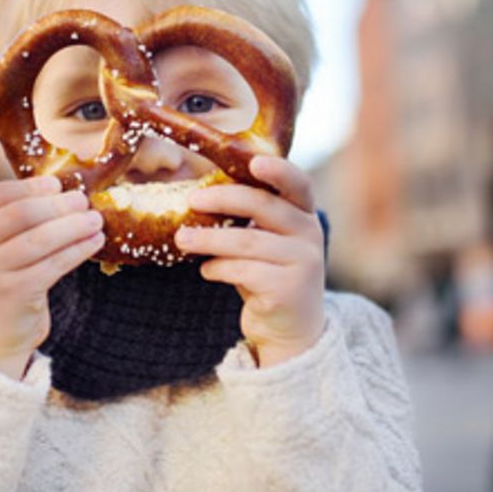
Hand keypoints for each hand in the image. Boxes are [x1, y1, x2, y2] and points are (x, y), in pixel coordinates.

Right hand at [0, 175, 104, 378]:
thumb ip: (14, 222)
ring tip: (95, 220)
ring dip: (73, 226)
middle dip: (57, 205)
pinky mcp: (13, 294)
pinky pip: (53, 265)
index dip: (30, 187)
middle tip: (83, 201)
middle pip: (20, 214)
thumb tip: (64, 191)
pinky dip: (78, 250)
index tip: (57, 184)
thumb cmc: (2, 282)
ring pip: (39, 239)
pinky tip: (94, 243)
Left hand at [175, 156, 325, 367]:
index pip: (298, 184)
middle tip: (191, 200)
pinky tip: (206, 270)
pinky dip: (218, 268)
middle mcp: (310, 234)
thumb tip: (199, 197)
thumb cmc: (268, 275)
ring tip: (182, 239)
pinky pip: (243, 271)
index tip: (253, 161)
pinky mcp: (288, 289)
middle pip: (264, 206)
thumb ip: (248, 220)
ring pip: (247, 241)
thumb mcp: (264, 242)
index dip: (278, 170)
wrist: (290, 329)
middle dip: (223, 200)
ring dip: (209, 239)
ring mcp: (303, 262)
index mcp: (304, 215)